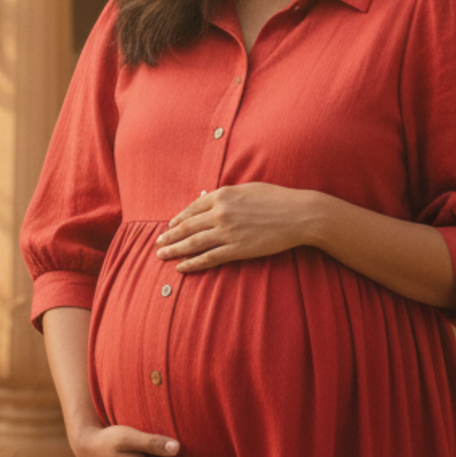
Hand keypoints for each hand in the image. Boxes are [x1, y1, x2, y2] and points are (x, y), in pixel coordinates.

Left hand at [155, 182, 312, 270]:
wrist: (298, 214)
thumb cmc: (277, 199)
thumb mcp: (248, 189)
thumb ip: (226, 196)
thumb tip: (210, 200)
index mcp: (222, 196)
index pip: (192, 209)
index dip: (179, 219)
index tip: (169, 225)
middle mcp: (220, 214)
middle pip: (187, 227)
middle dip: (170, 236)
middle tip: (157, 243)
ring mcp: (228, 232)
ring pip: (193, 243)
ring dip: (175, 250)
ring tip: (162, 255)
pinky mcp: (238, 249)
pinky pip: (209, 258)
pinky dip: (193, 263)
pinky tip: (182, 267)